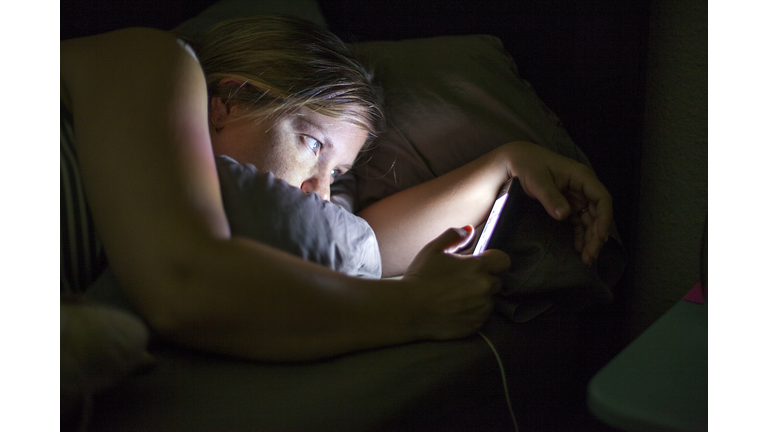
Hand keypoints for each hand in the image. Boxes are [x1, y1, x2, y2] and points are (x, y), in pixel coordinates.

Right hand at [402, 226, 510, 339]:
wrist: (408, 309)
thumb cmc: (420, 277)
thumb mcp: (433, 249)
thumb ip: (454, 236)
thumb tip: (469, 229)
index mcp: (477, 267)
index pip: (504, 260)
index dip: (494, 260)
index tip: (481, 263)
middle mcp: (484, 288)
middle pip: (497, 281)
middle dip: (484, 279)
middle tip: (462, 281)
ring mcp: (481, 309)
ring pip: (489, 300)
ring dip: (479, 297)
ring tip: (457, 296)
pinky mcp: (475, 325)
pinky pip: (481, 317)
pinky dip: (473, 313)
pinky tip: (455, 309)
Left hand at [502, 141, 612, 264]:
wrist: (515, 161)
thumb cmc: (527, 165)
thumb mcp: (537, 180)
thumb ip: (551, 197)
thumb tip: (564, 215)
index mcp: (581, 176)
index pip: (602, 198)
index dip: (604, 218)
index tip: (600, 236)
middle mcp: (582, 187)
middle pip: (597, 213)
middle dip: (596, 235)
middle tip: (591, 255)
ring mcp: (575, 197)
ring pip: (589, 220)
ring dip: (589, 238)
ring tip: (586, 258)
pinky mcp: (567, 204)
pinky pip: (578, 221)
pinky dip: (579, 234)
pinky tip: (578, 248)